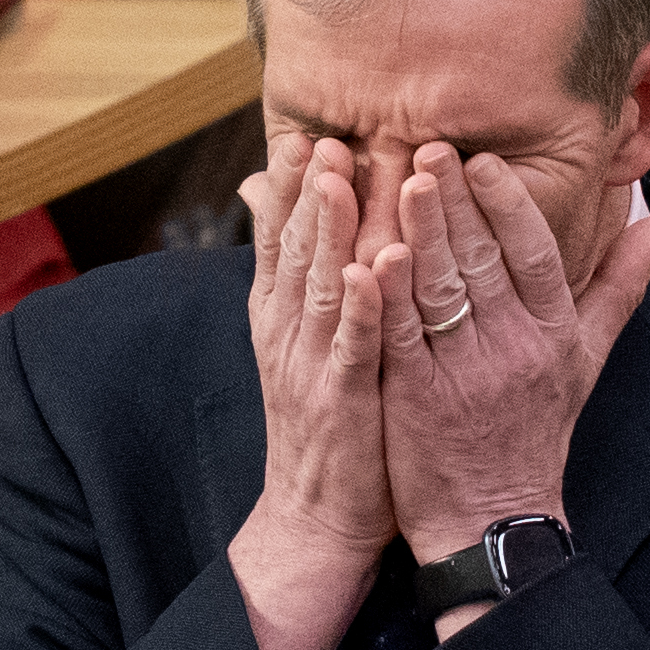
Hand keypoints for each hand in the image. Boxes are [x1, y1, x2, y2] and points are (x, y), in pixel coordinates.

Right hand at [227, 134, 392, 649]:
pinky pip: (351, 347)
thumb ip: (307, 283)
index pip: (281, 237)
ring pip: (318, 285)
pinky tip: (368, 272)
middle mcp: (288, 332)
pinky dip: (358, 308)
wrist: (316, 515)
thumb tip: (304, 228)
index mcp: (283, 315)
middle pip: (296, 248)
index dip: (288, 186)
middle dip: (307, 190)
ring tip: (337, 178)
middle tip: (322, 134)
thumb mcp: (310, 346)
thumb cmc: (330, 423)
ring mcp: (311, 365)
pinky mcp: (342, 400)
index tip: (303, 134)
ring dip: (326, 232)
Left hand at [371, 144, 649, 628]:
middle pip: (483, 261)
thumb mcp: (588, 361)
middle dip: (455, 200)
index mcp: (554, 334)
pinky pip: (402, 338)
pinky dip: (386, 296)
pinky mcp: (418, 401)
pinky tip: (369, 255)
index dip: (510, 205)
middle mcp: (514, 350)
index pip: (535, 255)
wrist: (493, 521)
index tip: (484, 160)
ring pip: (441, 291)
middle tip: (428, 145)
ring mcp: (465, 376)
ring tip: (400, 180)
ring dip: (421, 232)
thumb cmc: (537, 433)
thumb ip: (620, 286)